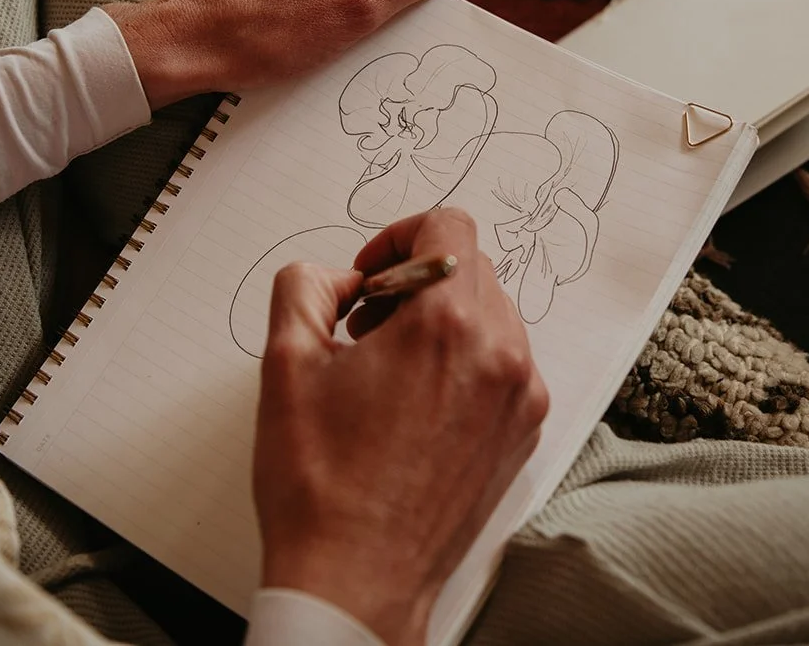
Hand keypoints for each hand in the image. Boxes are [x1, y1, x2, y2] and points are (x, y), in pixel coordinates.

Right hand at [252, 209, 548, 645]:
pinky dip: (464, 366)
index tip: (369, 278)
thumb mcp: (286, 362)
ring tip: (386, 373)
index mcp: (447, 324)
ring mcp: (521, 399)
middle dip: (415, 283)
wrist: (356, 583)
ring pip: (491, 318)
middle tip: (364, 330)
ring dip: (442, 323)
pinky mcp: (523, 436)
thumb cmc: (321, 485)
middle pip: (471, 270)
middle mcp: (500, 354)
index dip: (397, 236)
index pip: (448, 226)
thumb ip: (307, 287)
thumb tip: (337, 278)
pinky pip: (503, 367)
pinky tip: (413, 408)